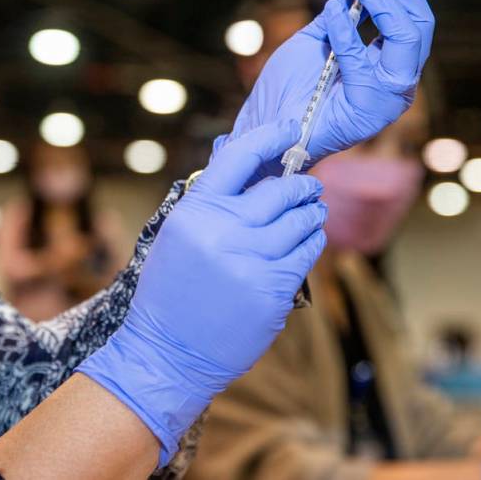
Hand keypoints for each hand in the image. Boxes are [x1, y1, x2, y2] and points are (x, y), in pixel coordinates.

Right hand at [77, 121, 326, 465]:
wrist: (167, 349)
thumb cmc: (170, 290)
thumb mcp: (178, 235)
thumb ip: (211, 204)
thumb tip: (254, 173)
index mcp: (196, 212)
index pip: (239, 157)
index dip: (271, 137)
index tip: (291, 130)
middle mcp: (224, 232)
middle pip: (280, 190)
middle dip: (302, 184)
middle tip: (310, 185)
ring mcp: (250, 262)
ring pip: (301, 221)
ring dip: (312, 212)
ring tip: (313, 211)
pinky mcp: (272, 291)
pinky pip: (306, 253)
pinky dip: (313, 241)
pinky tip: (310, 239)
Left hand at [232, 0, 433, 176]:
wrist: (264, 129)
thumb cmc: (288, 89)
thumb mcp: (317, 37)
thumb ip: (344, 11)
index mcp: (388, 61)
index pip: (410, 11)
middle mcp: (397, 78)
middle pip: (417, 20)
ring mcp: (388, 96)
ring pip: (406, 36)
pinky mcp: (369, 111)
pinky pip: (364, 62)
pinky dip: (347, 33)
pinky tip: (333, 12)